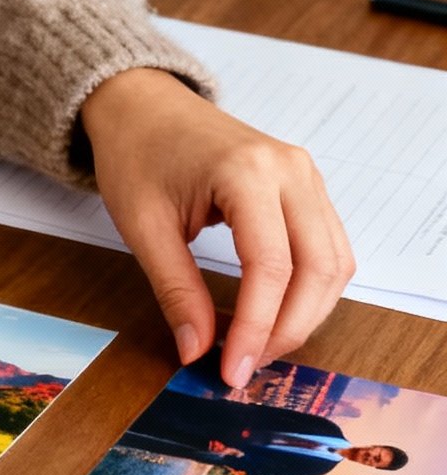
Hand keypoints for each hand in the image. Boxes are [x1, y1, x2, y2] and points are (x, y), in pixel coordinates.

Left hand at [79, 68, 353, 387]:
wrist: (145, 104)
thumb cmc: (138, 154)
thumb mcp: (143, 227)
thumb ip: (176, 290)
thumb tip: (197, 352)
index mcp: (246, 171)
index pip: (270, 267)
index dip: (255, 327)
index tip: (232, 370)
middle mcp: (290, 170)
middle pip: (318, 268)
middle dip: (289, 329)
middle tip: (248, 366)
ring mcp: (306, 175)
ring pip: (335, 262)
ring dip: (306, 314)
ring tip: (259, 346)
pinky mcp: (307, 186)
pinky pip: (329, 248)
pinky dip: (311, 289)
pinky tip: (276, 315)